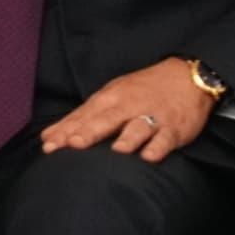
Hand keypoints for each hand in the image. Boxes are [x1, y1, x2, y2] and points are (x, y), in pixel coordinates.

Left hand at [41, 58, 214, 159]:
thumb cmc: (140, 91)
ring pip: (138, 128)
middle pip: (107, 120)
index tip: (48, 145)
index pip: (83, 116)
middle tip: (73, 144)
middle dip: (90, 132)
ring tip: (117, 150)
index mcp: (109, 99)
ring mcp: (152, 117)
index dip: (66, 131)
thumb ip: (80, 119)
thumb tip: (48, 136)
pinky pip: (165, 139)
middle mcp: (128, 106)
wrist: (186, 77)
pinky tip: (149, 157)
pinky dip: (158, 147)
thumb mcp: (109, 97)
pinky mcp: (174, 128)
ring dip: (128, 138)